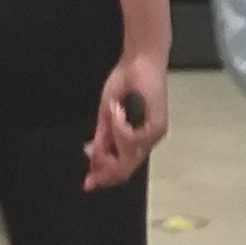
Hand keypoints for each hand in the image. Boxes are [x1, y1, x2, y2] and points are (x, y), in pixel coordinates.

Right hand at [85, 50, 169, 188]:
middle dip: (105, 171)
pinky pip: (132, 140)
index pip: (123, 167)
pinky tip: (118, 110)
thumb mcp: (107, 114)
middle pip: (126, 169)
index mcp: (137, 137)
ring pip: (128, 155)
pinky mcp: (157, 126)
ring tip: (110, 113)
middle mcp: (148, 139)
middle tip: (90, 175)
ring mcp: (154, 134)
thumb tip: (93, 158)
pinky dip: (120, 126)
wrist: (139, 61)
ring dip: (112, 138)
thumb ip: (102, 138)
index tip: (88, 183)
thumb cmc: (126, 81)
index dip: (105, 177)